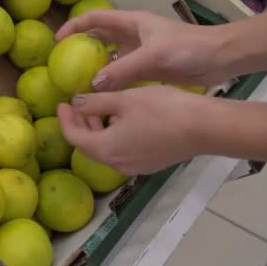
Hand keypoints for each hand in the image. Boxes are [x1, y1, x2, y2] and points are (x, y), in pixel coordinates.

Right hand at [55, 9, 235, 90]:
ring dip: (96, 70)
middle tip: (64, 68)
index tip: (57, 42)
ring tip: (80, 85)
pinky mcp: (149, 68)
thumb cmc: (188, 49)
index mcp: (132, 23)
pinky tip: (103, 96)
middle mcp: (133, 36)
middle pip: (100, 39)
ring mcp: (141, 53)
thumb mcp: (153, 56)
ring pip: (111, 59)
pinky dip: (112, 83)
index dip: (74, 26)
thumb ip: (123, 69)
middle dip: (81, 50)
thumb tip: (93, 84)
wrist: (220, 59)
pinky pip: (123, 75)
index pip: (95, 19)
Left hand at [57, 85, 208, 174]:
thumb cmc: (162, 109)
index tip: (62, 102)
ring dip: (98, 129)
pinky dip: (114, 135)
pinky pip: (122, 151)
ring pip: (106, 148)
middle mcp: (116, 163)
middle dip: (80, 124)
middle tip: (78, 103)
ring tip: (99, 107)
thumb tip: (75, 103)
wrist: (204, 128)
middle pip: (88, 145)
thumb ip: (95, 102)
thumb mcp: (124, 99)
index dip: (64, 119)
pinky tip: (121, 119)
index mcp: (105, 148)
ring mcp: (134, 166)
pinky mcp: (149, 164)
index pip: (74, 136)